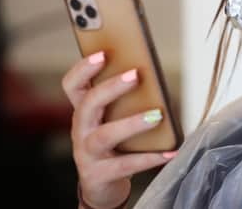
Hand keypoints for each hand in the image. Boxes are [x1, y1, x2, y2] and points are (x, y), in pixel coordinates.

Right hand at [62, 51, 177, 207]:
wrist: (103, 186)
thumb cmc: (112, 146)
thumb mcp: (113, 120)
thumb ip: (124, 101)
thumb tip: (152, 77)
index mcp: (83, 112)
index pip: (72, 85)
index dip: (83, 69)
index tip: (102, 54)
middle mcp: (81, 131)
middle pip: (88, 105)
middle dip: (111, 87)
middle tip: (135, 75)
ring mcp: (87, 154)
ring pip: (105, 135)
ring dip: (132, 123)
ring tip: (156, 115)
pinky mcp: (100, 175)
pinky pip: (126, 165)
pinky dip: (150, 158)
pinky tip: (170, 151)